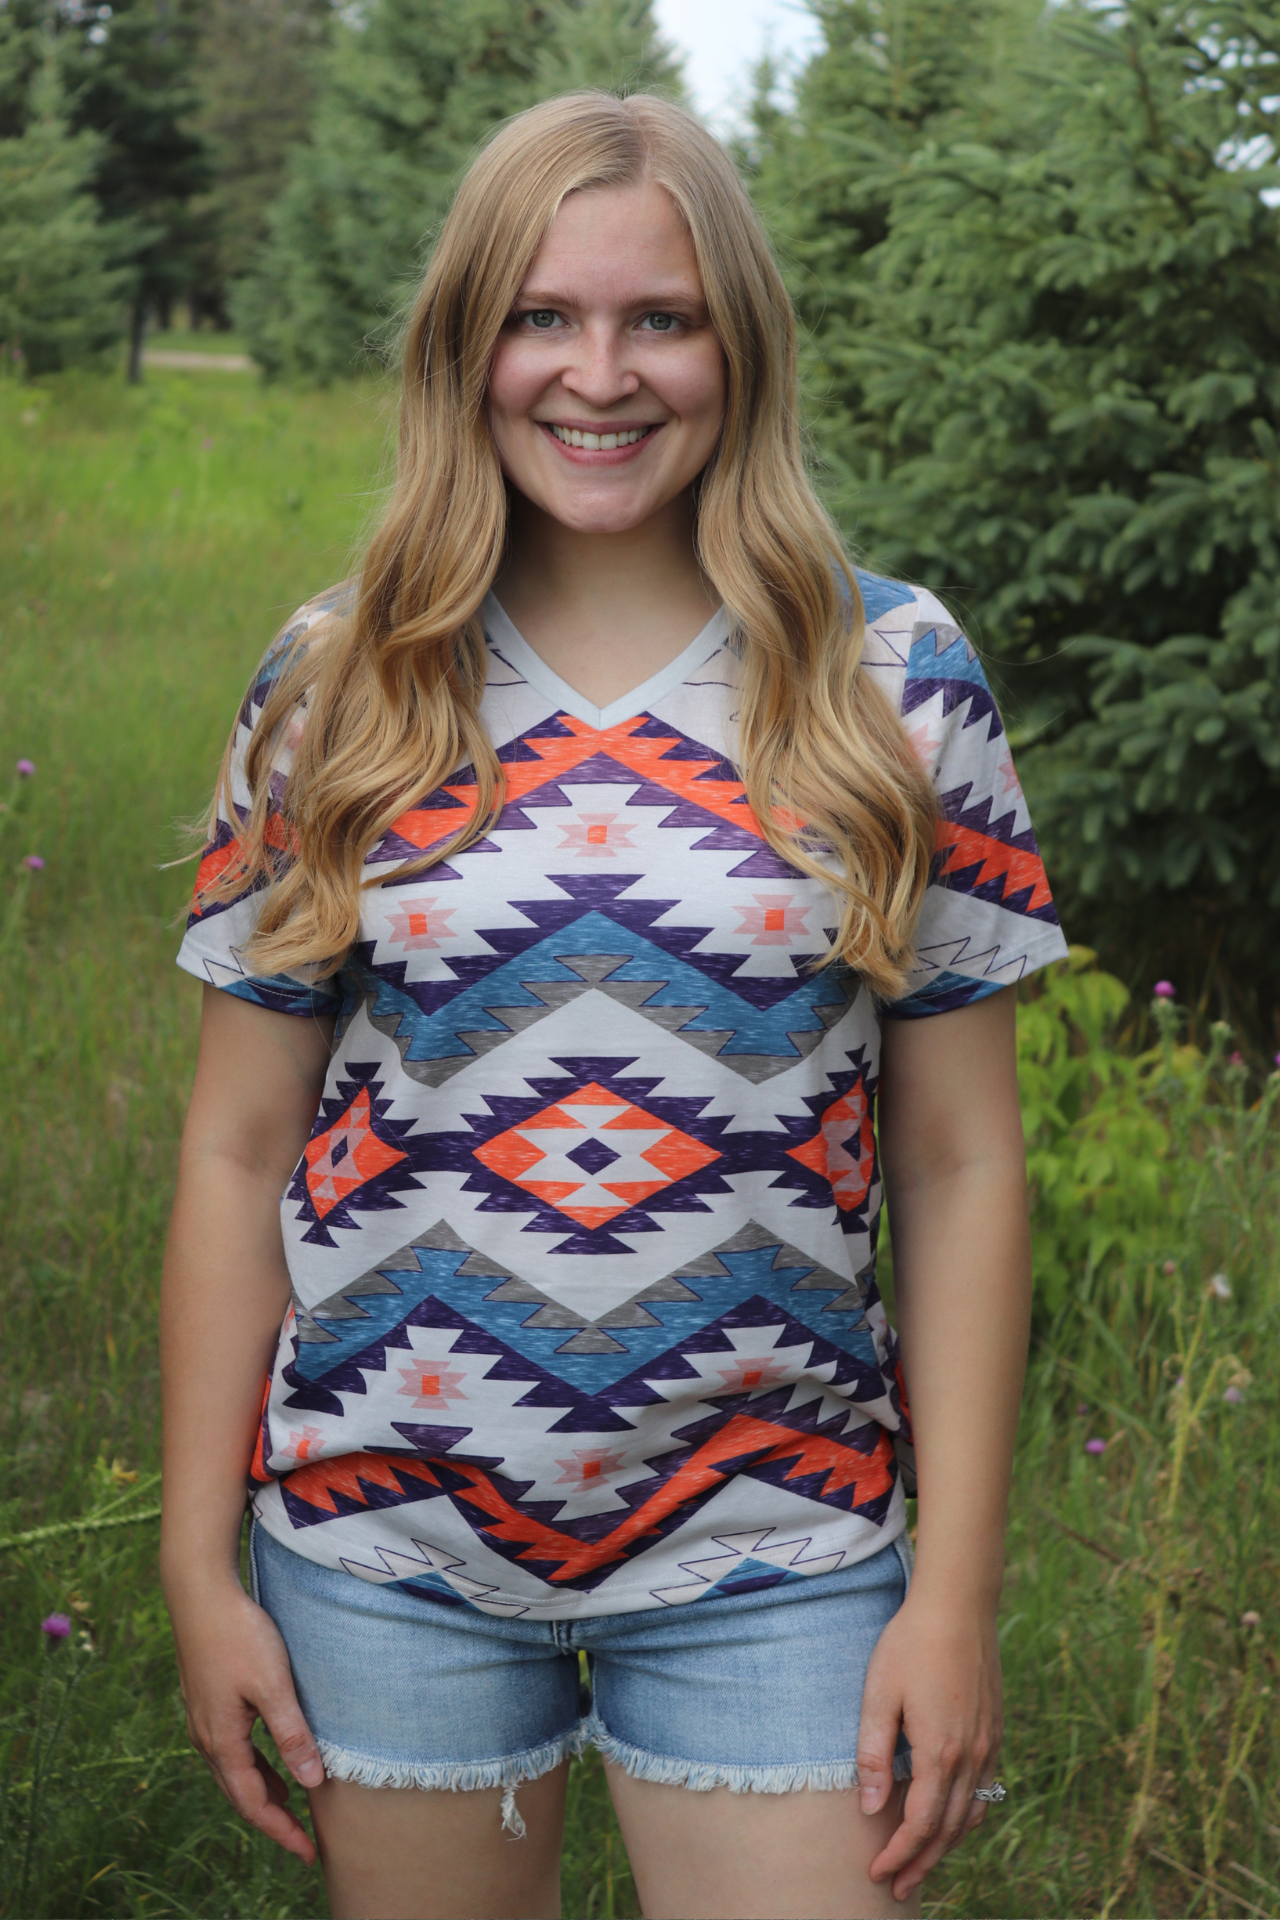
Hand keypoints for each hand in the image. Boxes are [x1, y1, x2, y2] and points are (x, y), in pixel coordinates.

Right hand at [166, 1574, 324, 1863]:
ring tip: (291, 1806)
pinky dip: (252, 1766)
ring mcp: (203, 1719)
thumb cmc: (239, 1634)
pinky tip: (268, 1760)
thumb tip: (312, 1782)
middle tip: (303, 1840)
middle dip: (272, 1819)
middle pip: (240, 1793)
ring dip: (261, 1792)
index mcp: (222, 1740)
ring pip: (234, 1771)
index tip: (309, 1854)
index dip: (281, 1831)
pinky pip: (231, 1749)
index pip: (253, 1803)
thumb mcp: (273, 1684)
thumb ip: (292, 1733)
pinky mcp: (207, 1700)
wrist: (199, 1593)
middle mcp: (207, 1737)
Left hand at [855, 1586, 1002, 1901]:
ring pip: (971, 1814)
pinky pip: (985, 1790)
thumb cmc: (911, 1644)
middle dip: (922, 1863)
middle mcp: (972, 1757)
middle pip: (948, 1830)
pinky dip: (966, 1816)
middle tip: (897, 1888)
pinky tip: (951, 1818)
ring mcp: (988, 1744)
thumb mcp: (879, 1695)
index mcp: (940, 1753)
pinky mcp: (994, 1730)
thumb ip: (874, 1754)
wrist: (958, 1605)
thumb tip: (869, 1807)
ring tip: (922, 1862)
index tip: (877, 1873)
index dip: (898, 1855)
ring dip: (946, 1844)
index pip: (920, 1825)